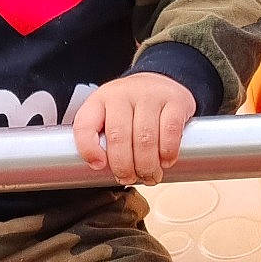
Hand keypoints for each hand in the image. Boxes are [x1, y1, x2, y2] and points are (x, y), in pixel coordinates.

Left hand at [72, 73, 196, 185]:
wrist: (161, 83)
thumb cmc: (132, 108)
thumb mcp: (108, 117)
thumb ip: (100, 140)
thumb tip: (103, 171)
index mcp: (100, 100)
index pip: (85, 125)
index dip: (88, 149)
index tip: (98, 166)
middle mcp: (123, 94)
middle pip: (119, 137)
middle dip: (124, 167)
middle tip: (129, 179)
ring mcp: (150, 95)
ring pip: (145, 138)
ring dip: (147, 165)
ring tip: (149, 176)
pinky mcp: (175, 100)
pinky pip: (170, 131)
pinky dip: (168, 152)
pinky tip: (166, 161)